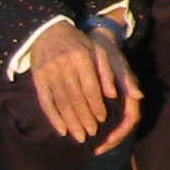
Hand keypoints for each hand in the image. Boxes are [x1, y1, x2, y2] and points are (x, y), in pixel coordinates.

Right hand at [29, 22, 142, 150]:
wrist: (49, 32)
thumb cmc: (81, 44)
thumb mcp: (99, 52)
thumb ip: (111, 73)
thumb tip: (132, 94)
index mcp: (81, 57)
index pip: (90, 87)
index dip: (96, 105)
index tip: (103, 119)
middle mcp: (63, 64)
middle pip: (75, 98)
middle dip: (84, 118)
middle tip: (92, 134)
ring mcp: (48, 72)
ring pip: (61, 102)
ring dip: (70, 122)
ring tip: (79, 137)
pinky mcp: (37, 79)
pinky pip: (45, 102)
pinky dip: (53, 118)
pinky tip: (61, 130)